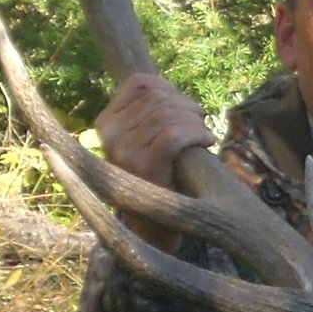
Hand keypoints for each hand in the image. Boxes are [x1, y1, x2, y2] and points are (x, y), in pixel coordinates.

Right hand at [93, 73, 215, 250]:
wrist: (154, 228)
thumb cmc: (158, 179)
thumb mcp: (145, 140)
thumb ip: (149, 112)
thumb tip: (165, 85)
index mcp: (105, 123)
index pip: (139, 83)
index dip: (170, 89)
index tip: (186, 108)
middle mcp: (107, 134)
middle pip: (157, 97)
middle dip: (187, 106)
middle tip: (200, 123)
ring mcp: (122, 151)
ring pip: (167, 115)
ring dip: (195, 122)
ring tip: (203, 135)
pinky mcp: (143, 166)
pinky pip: (174, 134)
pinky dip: (196, 133)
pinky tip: (207, 142)